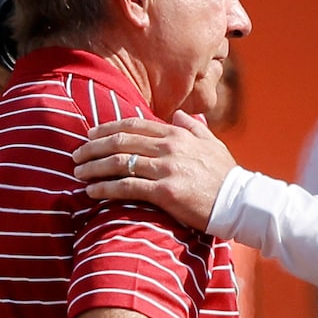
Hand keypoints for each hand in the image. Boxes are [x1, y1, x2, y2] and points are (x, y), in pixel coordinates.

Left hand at [75, 115, 233, 228]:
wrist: (241, 202)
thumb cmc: (227, 176)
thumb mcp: (213, 144)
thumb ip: (194, 127)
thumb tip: (180, 115)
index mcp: (177, 133)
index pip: (134, 124)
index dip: (107, 128)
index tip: (90, 134)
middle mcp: (169, 147)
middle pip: (120, 141)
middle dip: (93, 147)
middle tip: (76, 155)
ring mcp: (166, 169)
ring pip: (119, 163)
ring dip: (94, 168)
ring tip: (78, 173)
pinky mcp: (165, 193)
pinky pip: (127, 187)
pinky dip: (105, 189)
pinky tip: (91, 192)